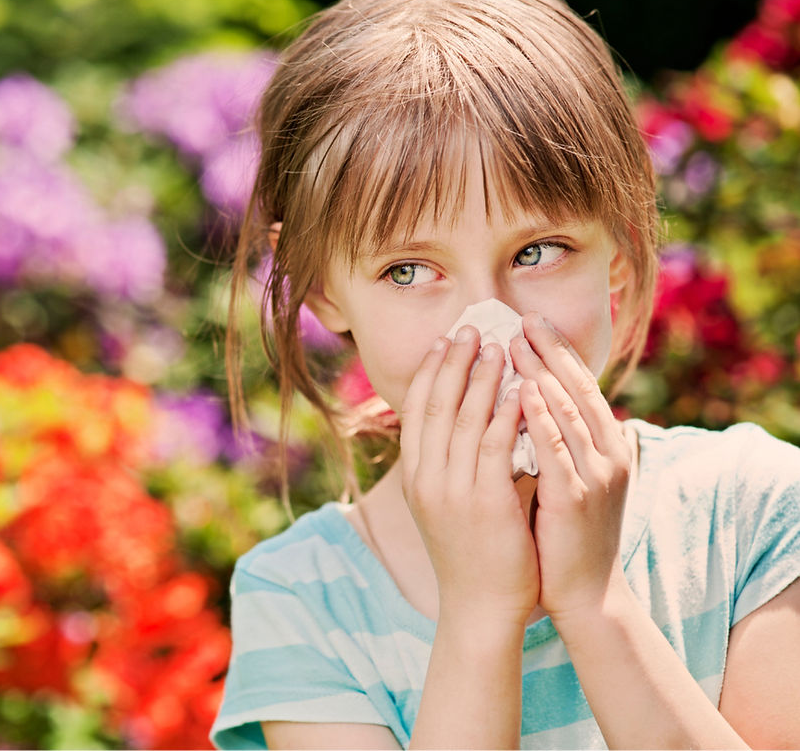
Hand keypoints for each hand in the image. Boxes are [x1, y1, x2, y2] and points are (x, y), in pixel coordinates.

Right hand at [399, 326, 539, 629]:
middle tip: (471, 328)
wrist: (480, 607)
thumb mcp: (446, 503)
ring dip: (481, 377)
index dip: (431, 371)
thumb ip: (452, 463)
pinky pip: (494, 446)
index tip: (445, 340)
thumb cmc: (471, 553)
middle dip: (454, 362)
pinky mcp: (484, 502)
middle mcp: (426, 478)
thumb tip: (469, 416)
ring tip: (497, 346)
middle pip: (435, 405)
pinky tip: (519, 389)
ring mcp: (451, 490)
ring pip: (463, 418)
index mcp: (415, 475)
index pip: (416, 410)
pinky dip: (505, 413)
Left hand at [511, 313, 631, 619]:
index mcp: (606, 446)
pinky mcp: (576, 498)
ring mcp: (595, 475)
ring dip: (540, 374)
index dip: (557, 352)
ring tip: (513, 344)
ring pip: (568, 412)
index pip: (580, 386)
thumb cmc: (567, 535)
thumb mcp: (567, 479)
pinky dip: (539, 418)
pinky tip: (519, 393)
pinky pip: (555, 449)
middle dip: (548, 352)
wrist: (584, 594)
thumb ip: (556, 443)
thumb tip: (530, 403)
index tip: (530, 321)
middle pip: (577, 390)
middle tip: (519, 319)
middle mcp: (607, 454)